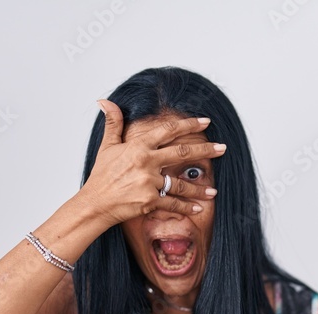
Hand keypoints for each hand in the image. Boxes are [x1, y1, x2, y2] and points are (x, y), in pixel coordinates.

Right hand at [74, 99, 224, 229]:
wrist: (95, 204)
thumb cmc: (101, 176)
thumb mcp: (107, 146)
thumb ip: (113, 124)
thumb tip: (105, 102)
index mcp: (138, 146)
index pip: (168, 130)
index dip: (188, 124)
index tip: (205, 122)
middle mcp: (146, 162)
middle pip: (182, 153)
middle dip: (205, 150)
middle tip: (222, 148)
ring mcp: (148, 182)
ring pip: (180, 183)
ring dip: (199, 188)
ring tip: (213, 191)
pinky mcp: (150, 201)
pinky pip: (173, 203)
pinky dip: (186, 207)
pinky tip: (198, 208)